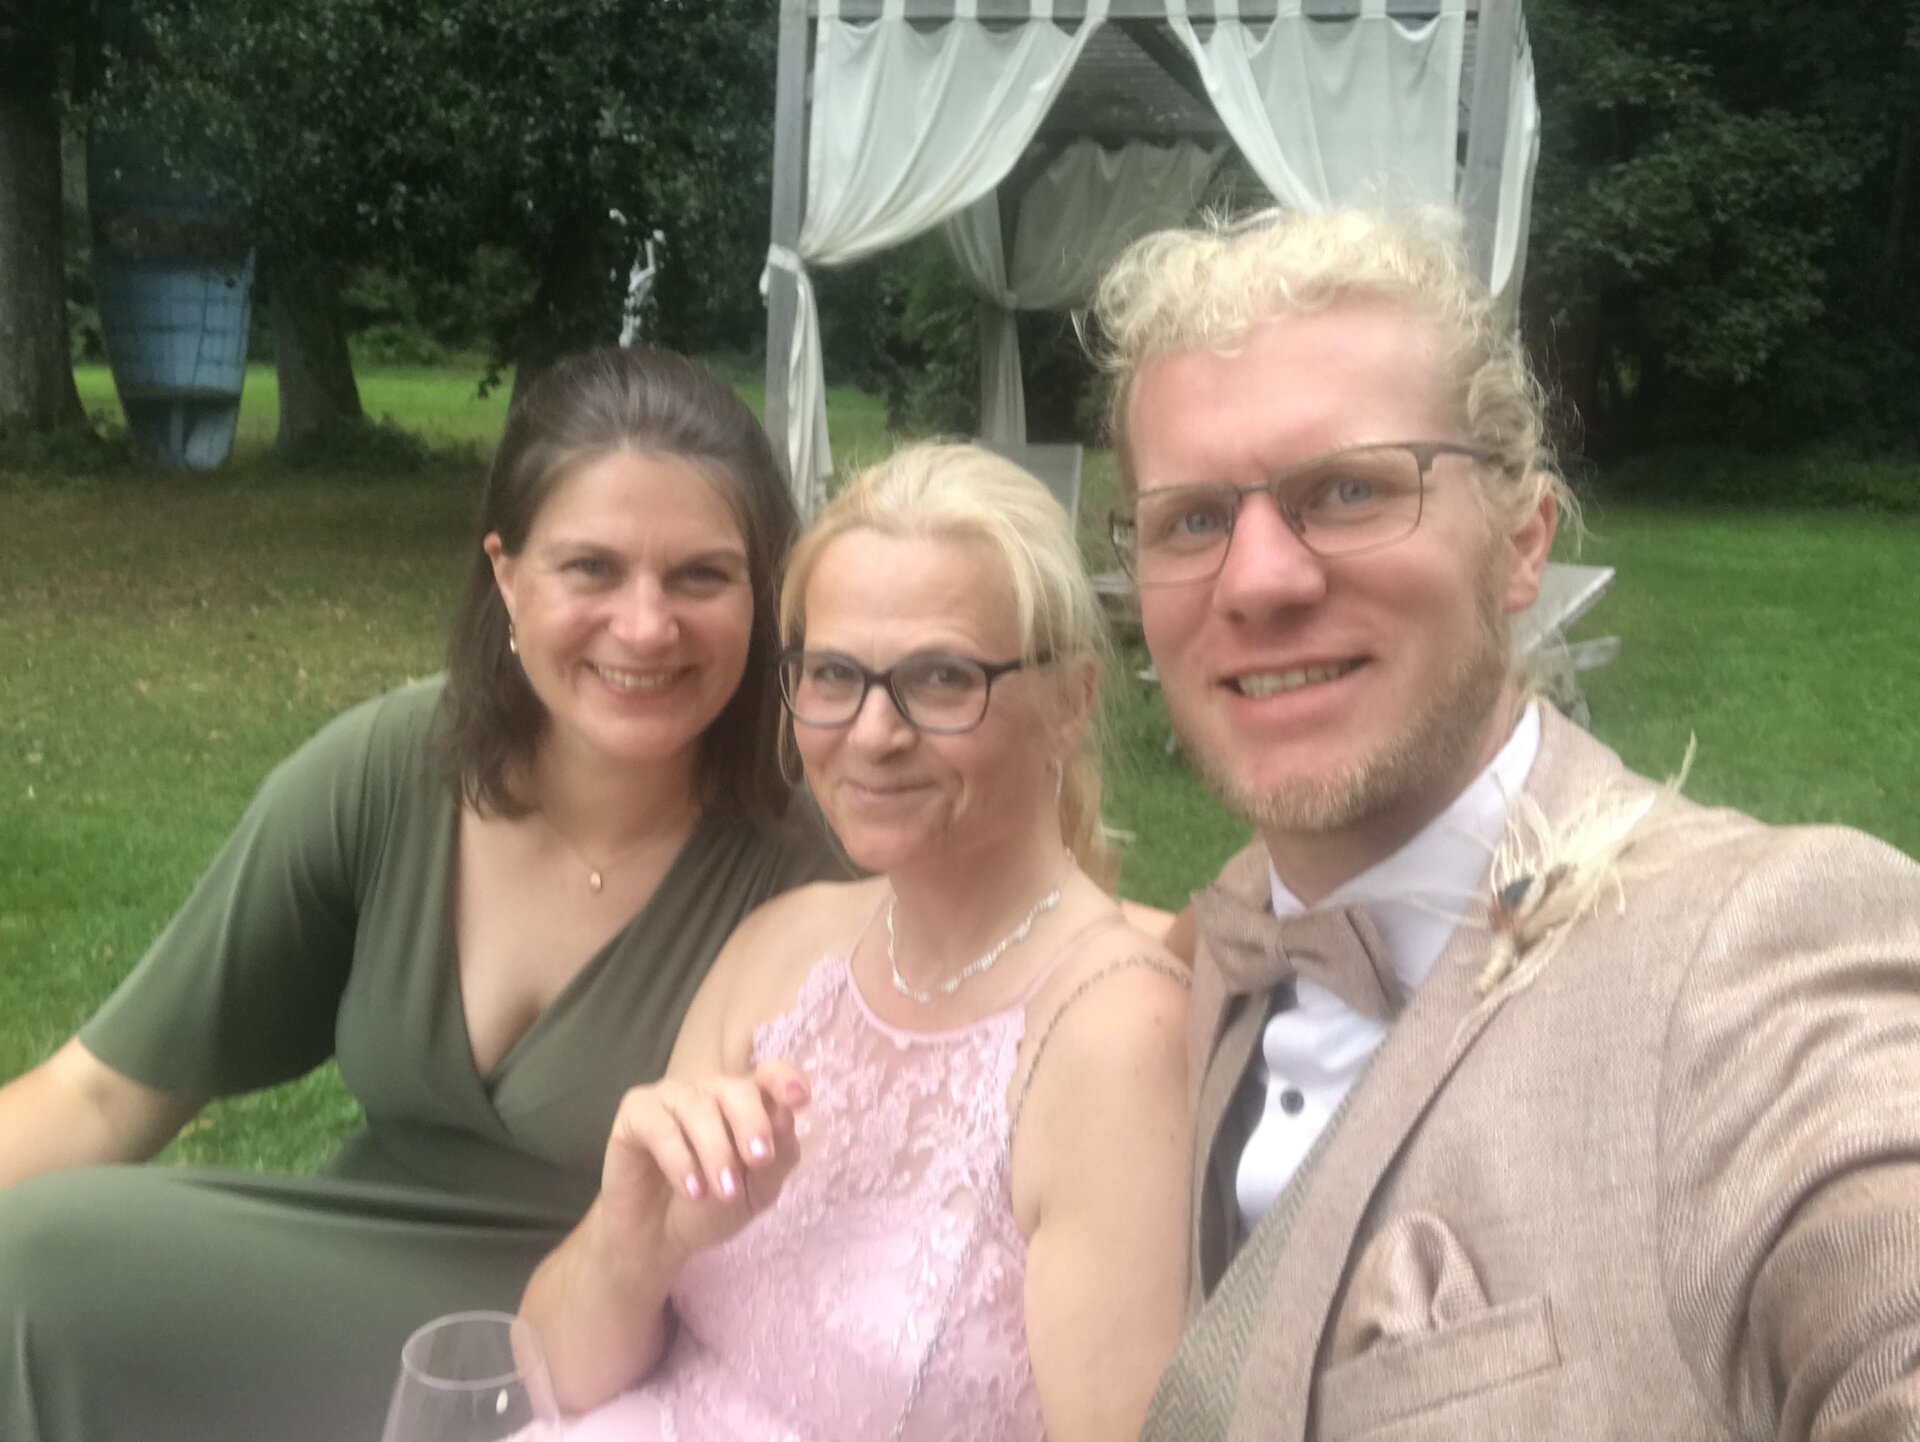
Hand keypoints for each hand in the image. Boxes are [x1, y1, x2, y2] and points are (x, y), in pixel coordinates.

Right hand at [596, 1059, 809, 1269]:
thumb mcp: (756, 1192)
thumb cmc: (712, 1208)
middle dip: (751, 1123)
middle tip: (759, 1160)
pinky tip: (693, 1190)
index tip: (799, 1099)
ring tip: (724, 1192)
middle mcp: (711, 1092)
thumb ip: (777, 1156)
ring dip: (716, 1152)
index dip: (784, 1080)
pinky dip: (680, 1160)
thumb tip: (788, 1115)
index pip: (769, 1075)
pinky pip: (660, 1126)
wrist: (658, 1237)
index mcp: (747, 1103)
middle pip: (736, 1088)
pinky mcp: (636, 1113)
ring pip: (698, 1107)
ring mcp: (672, 1097)